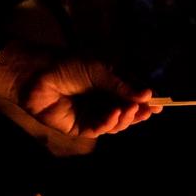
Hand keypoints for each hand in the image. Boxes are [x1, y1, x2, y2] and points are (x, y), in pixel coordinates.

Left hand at [21, 57, 162, 136]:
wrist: (36, 76)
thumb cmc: (67, 66)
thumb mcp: (100, 70)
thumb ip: (122, 85)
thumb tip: (148, 95)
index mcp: (109, 85)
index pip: (133, 96)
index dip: (146, 101)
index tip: (159, 103)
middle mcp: (103, 101)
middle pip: (128, 112)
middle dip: (139, 112)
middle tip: (149, 110)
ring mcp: (93, 115)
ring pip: (117, 124)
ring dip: (126, 118)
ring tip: (130, 110)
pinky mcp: (81, 128)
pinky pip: (101, 129)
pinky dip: (110, 123)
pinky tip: (114, 114)